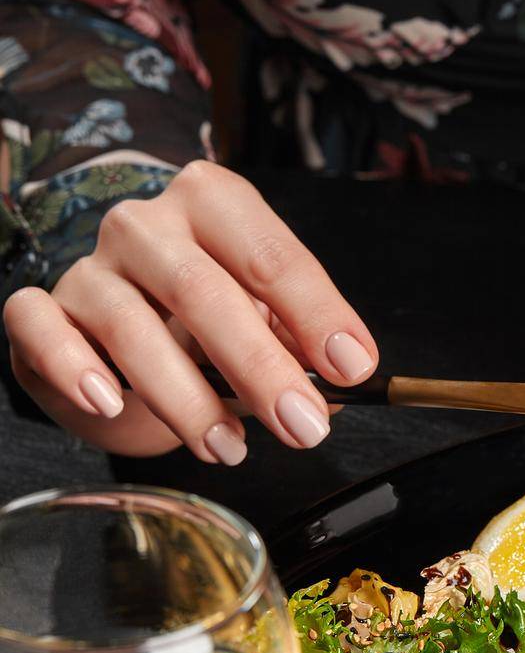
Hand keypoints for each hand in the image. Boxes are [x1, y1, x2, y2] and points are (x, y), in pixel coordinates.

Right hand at [4, 161, 377, 462]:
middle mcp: (146, 224)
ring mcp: (89, 265)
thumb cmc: (206, 323)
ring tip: (229, 448)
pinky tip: (111, 403)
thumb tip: (345, 386)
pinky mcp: (43, 310)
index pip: (271, 255)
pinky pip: (44, 331)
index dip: (317, 313)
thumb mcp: (266, 322)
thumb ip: (300, 345)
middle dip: (260, 367)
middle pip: (203, 290)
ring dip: (187, 398)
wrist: (118, 335)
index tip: (354, 368)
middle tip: (303, 424)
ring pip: (132, 325)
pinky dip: (77, 369)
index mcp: (215, 204)